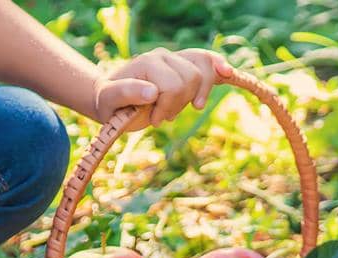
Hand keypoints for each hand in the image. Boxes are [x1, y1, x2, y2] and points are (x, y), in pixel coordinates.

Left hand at [93, 48, 234, 129]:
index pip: (174, 86)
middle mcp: (164, 56)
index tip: (153, 120)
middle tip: (161, 116)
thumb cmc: (109, 103)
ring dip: (194, 96)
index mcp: (148, 62)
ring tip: (177, 109)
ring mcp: (174, 59)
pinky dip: (217, 66)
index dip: (167, 107)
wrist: (110, 98)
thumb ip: (127, 93)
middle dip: (180, 103)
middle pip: (192, 79)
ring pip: (203, 72)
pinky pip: (205, 61)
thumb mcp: (110, 101)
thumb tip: (152, 91)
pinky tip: (227, 72)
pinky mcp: (182, 66)